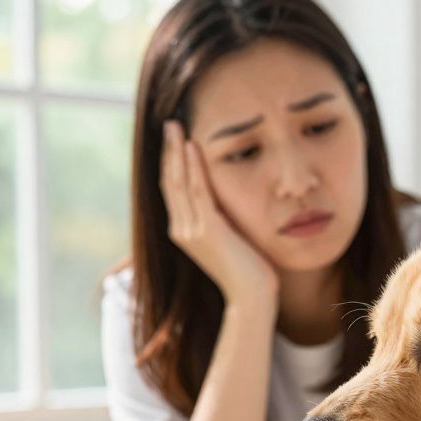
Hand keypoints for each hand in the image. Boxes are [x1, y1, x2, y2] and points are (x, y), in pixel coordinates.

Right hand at [160, 121, 278, 307]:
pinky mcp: (206, 231)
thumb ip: (222, 216)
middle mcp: (181, 230)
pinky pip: (197, 192)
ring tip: (175, 127)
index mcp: (184, 231)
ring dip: (176, 152)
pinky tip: (192, 147)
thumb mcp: (231, 236)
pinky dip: (193, 168)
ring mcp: (191, 231)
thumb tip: (226, 195)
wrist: (252, 297)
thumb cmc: (250, 270)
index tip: (174, 137)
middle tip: (170, 123)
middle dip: (168, 150)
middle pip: (168, 181)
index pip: (172, 189)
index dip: (171, 162)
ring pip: (178, 182)